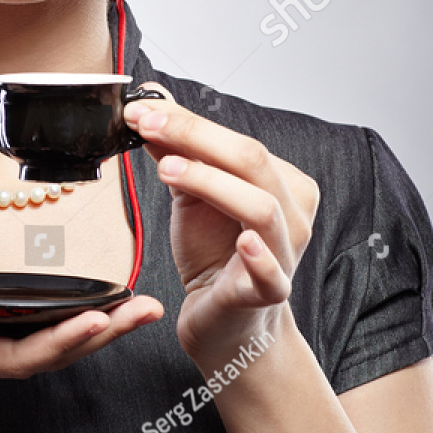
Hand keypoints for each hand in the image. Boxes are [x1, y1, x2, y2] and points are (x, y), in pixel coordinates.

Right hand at [0, 277, 163, 407]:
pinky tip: (98, 302)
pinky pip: (36, 330)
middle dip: (101, 334)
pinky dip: (71, 318)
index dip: (63, 341)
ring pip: (49, 344)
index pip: (21, 355)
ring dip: (97, 328)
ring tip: (140, 306)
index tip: (103, 319)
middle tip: (148, 309)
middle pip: (51, 354)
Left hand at [123, 98, 318, 370]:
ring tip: (169, 171)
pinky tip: (244, 242)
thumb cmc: (214, 256)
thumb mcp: (192, 199)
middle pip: (253, 162)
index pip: (238, 142)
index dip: (189, 123)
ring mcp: (284, 254)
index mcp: (281, 184)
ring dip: (214, 184)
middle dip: (197, 138)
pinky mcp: (269, 294)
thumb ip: (179, 156)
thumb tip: (152, 110)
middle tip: (148, 127)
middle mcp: (291, 214)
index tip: (141, 111)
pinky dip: (259, 257)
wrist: (225, 322)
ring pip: (262, 209)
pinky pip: (272, 275)